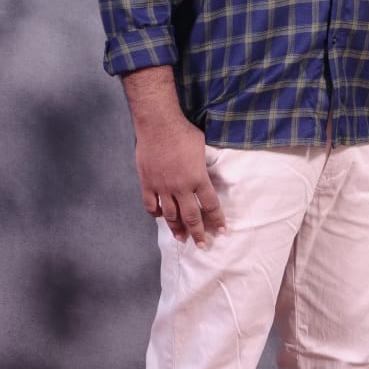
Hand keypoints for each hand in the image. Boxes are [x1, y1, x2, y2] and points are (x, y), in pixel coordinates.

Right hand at [135, 117, 226, 246]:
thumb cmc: (183, 132)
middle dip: (198, 232)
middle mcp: (181, 187)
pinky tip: (160, 216)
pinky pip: (151, 205)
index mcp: (198, 178)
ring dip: (176, 228)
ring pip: (170, 215)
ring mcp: (163, 187)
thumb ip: (203, 165)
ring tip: (181, 237)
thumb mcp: (202, 147)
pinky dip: (156, 213)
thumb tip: (206, 173)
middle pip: (191, 216)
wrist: (158, 124)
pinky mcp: (147, 183)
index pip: (210, 205)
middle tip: (202, 244)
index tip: (221, 230)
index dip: (217, 220)